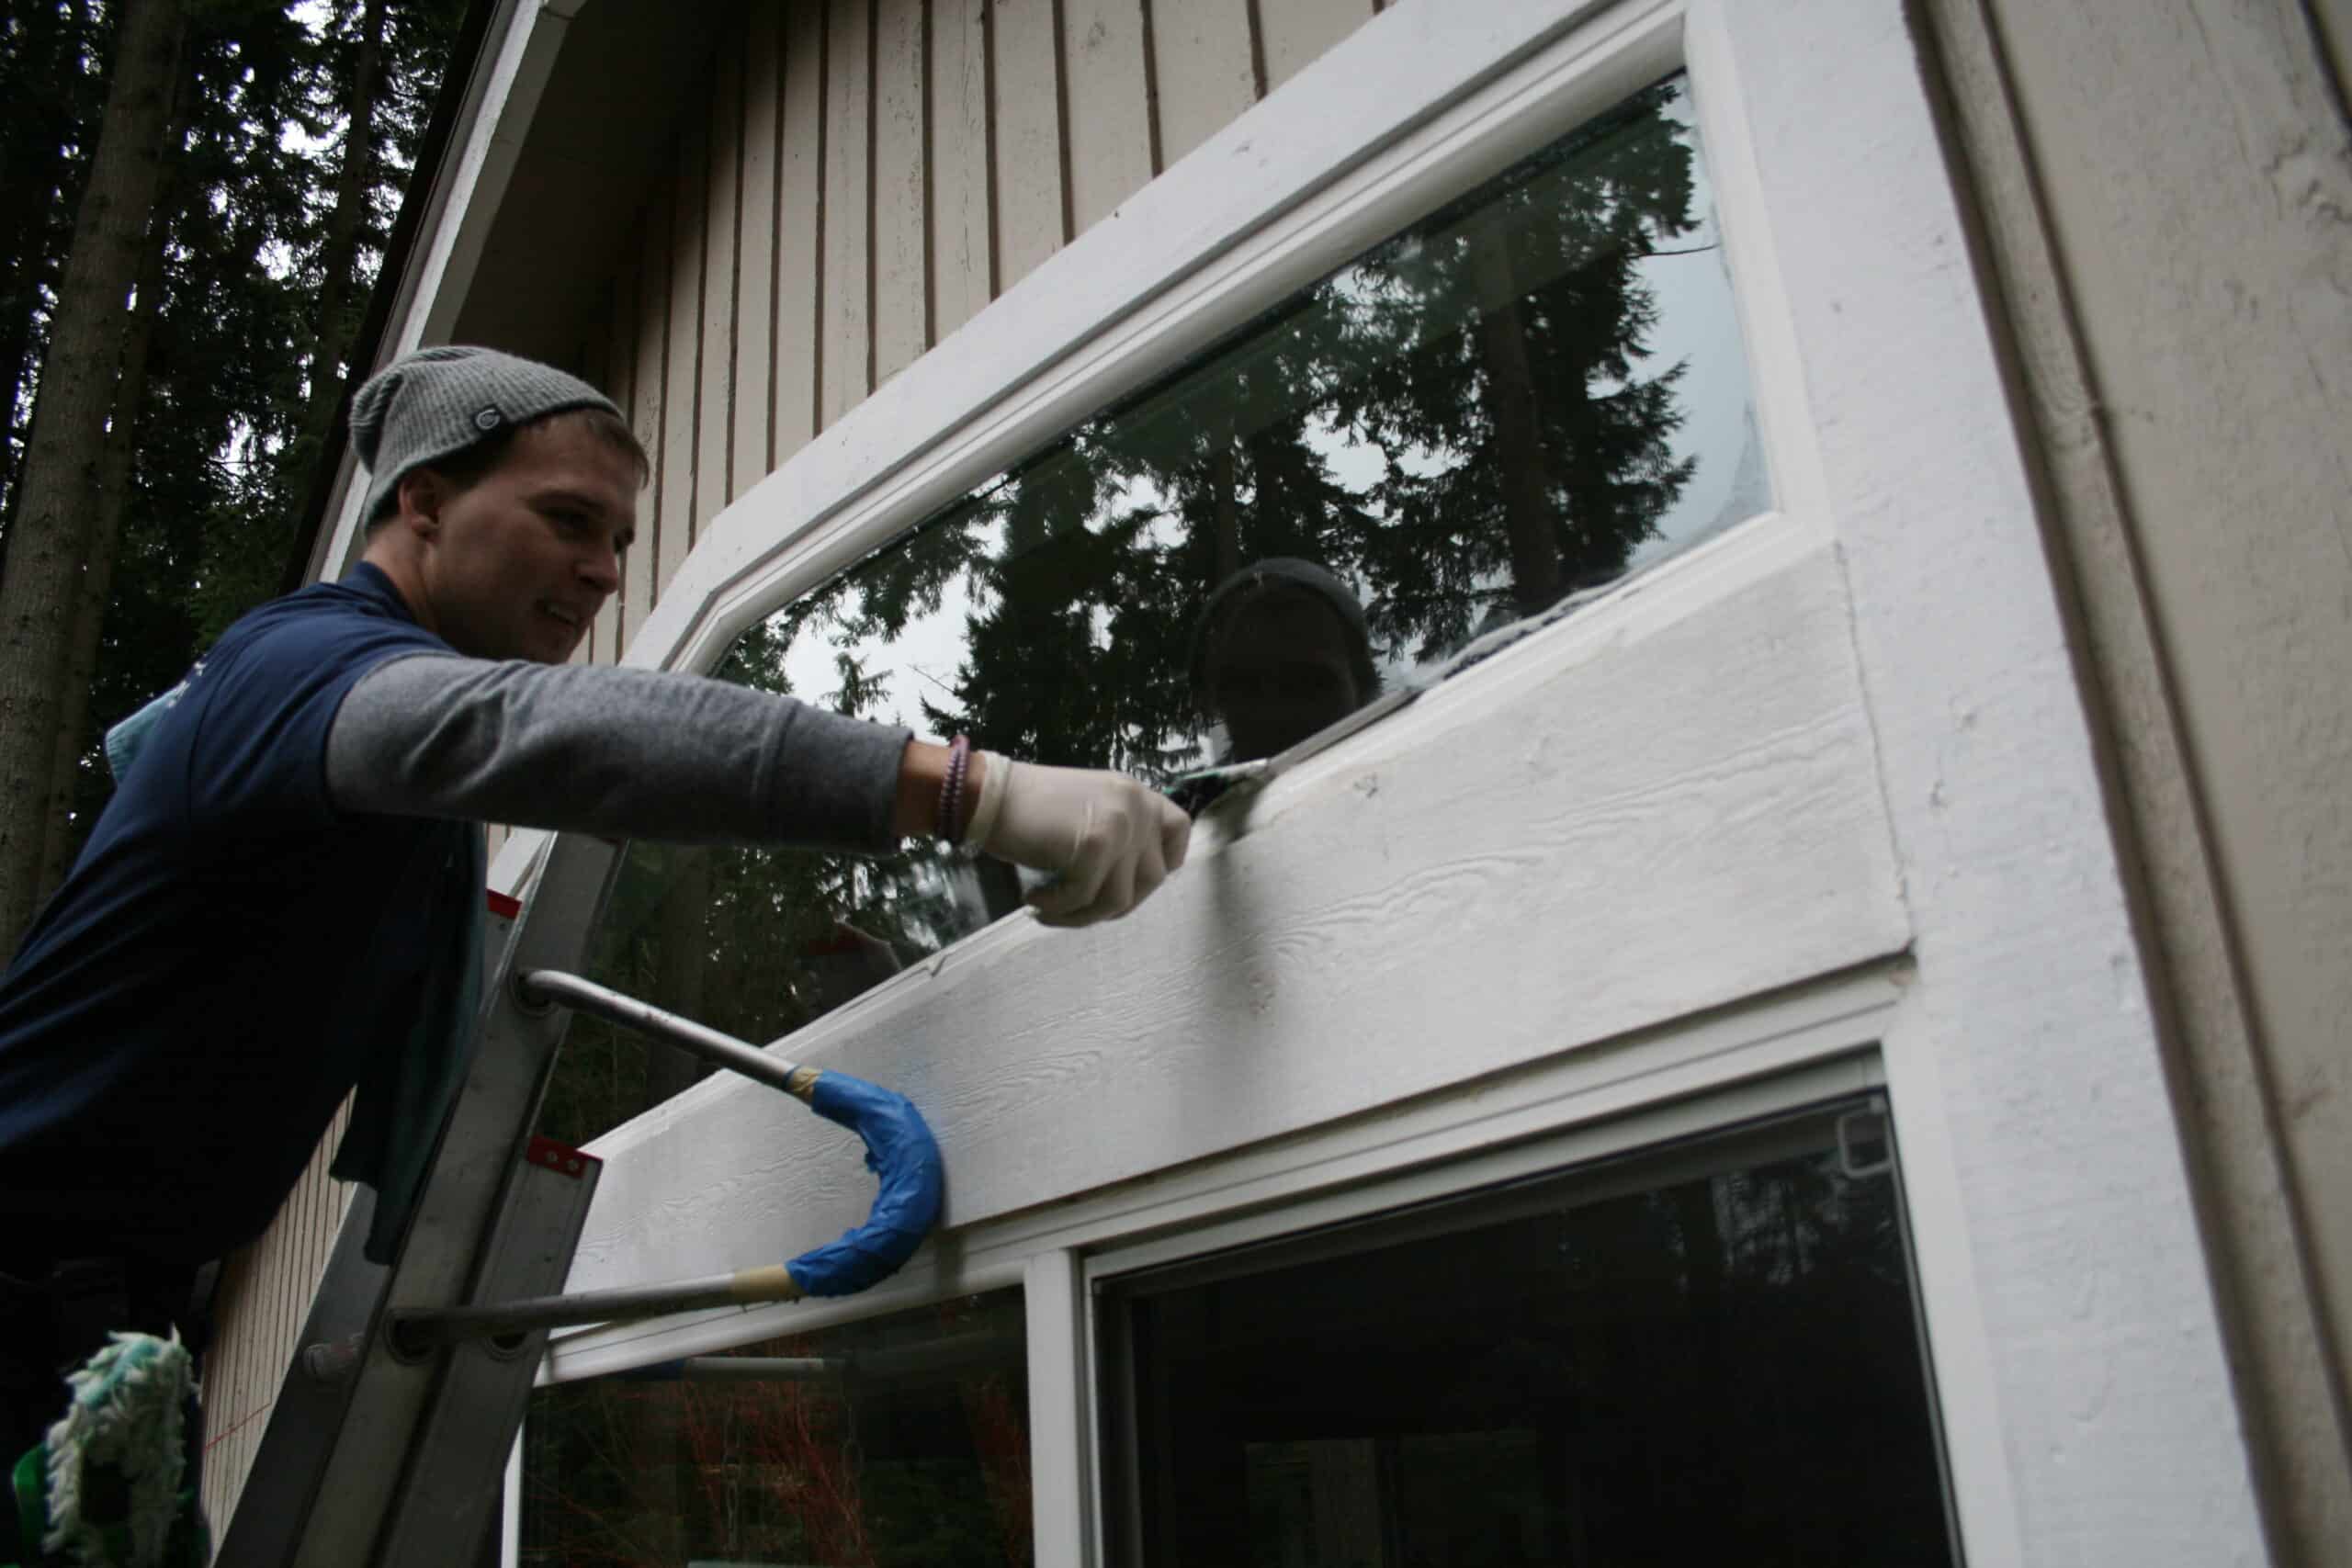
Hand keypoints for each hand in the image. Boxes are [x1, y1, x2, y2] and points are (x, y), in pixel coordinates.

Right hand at [973, 754, 1190, 925]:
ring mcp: (1119, 825)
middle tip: (1077, 907)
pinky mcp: (1094, 846)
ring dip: (1083, 916)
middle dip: (1115, 903)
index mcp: (1137, 794)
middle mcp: (1136, 806)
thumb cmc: (1032, 810)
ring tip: (1050, 911)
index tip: (1133, 881)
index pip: (1180, 830)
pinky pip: (1085, 899)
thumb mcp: (1091, 811)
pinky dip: (1057, 910)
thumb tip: (1134, 887)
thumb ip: (1120, 836)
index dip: (1166, 862)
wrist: (989, 796)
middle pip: (1153, 879)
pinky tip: (1033, 901)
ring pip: (1119, 899)